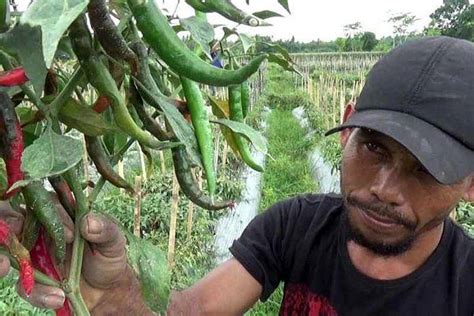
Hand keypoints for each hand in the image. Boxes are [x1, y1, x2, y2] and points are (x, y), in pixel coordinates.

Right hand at [0, 200, 150, 313]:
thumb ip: (106, 229)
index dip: (56, 215)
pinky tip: (59, 296)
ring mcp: (36, 255)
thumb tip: (87, 222)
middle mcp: (45, 231)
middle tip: (34, 243)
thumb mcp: (114, 242)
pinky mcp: (34, 279)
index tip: (71, 235)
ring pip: (14, 251)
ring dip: (20, 262)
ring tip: (29, 273)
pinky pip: (24, 284)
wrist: (106, 290)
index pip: (50, 203)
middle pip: (20, 221)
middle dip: (16, 226)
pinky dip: (39, 292)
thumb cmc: (109, 258)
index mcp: (65, 216)